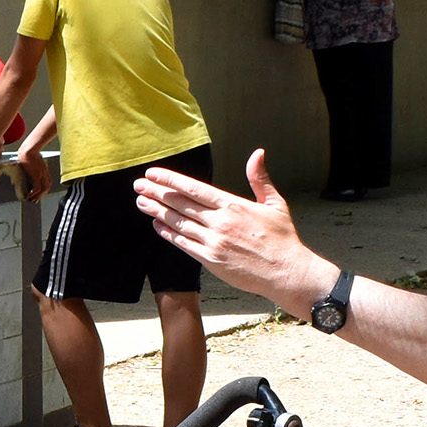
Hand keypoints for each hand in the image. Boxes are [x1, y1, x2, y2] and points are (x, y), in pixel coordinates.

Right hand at [13, 141, 52, 199]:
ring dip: (37, 196)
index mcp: (44, 169)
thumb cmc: (28, 151)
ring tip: (31, 200)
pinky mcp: (36, 175)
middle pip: (47, 187)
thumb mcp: (32, 158)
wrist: (28, 149)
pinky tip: (29, 195)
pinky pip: (37, 188)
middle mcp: (44, 172)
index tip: (39, 194)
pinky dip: (34, 193)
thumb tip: (26, 162)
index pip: (48, 182)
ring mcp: (41, 174)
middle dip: (41, 195)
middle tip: (35, 200)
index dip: (44, 189)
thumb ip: (32, 162)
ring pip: (43, 189)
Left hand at [134, 148, 332, 311]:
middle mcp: (220, 222)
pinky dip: (168, 233)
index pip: (195, 189)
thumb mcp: (275, 204)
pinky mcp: (211, 260)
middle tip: (139, 185)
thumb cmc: (282, 239)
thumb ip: (260, 179)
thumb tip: (258, 153)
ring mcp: (213, 242)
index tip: (153, 173)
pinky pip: (183, 244)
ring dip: (157, 211)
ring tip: (141, 201)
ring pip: (178, 223)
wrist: (287, 272)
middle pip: (181, 204)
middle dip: (157, 193)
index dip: (171, 180)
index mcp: (233, 205)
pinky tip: (157, 224)